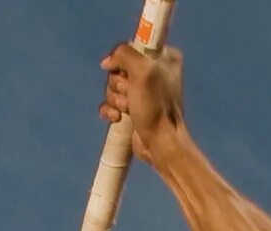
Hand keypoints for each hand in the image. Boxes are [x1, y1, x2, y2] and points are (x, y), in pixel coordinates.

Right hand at [100, 43, 186, 158]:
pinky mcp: (131, 108)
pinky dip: (109, 110)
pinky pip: (109, 103)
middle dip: (119, 85)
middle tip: (131, 95)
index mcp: (163, 57)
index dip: (123, 61)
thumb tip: (107, 62)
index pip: (131, 47)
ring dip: (116, 100)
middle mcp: (153, 71)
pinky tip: (117, 118)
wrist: (159, 143)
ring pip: (112, 87)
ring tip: (128, 110)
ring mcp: (141, 92)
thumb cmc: (155, 106)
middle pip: (119, 69)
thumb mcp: (143, 70)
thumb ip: (124, 54)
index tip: (127, 74)